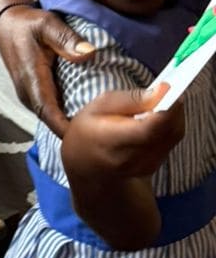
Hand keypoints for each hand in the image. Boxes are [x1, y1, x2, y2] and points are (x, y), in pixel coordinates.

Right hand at [0, 5, 94, 136]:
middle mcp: (28, 92)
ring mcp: (29, 95)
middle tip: (103, 134)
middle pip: (51, 120)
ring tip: (97, 127)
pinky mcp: (33, 93)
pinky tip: (84, 114)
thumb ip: (66, 39)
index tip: (87, 137)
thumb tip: (89, 53)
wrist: (7, 23)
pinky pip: (49, 110)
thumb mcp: (47, 24)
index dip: (66, 127)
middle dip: (73, 131)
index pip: (48, 112)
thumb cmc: (28, 23)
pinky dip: (65, 114)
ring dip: (70, 123)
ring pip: (50, 117)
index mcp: (32, 79)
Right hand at [61, 85, 184, 182]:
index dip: (168, 106)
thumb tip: (163, 90)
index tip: (168, 88)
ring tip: (156, 106)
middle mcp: (130, 158)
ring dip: (173, 116)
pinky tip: (154, 122)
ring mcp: (143, 167)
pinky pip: (171, 143)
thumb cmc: (88, 129)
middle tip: (165, 92)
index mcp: (112, 141)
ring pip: (174, 135)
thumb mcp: (99, 105)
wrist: (83, 164)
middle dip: (174, 107)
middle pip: (170, 130)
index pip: (152, 127)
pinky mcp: (153, 168)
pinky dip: (169, 127)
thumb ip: (131, 98)